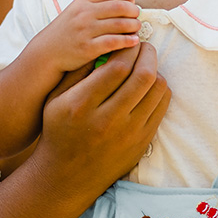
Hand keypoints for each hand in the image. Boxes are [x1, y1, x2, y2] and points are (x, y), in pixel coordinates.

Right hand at [36, 43, 169, 196]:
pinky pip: (162, 108)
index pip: (117, 67)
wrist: (67, 176)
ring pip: (157, 90)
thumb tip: (104, 46)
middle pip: (143, 76)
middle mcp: (108, 120)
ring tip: (146, 64)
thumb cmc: (58, 130)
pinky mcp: (142, 143)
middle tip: (143, 46)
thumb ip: (78, 70)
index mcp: (83, 105)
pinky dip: (159, 90)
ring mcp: (129, 134)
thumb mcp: (56, 98)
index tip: (128, 41)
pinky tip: (148, 85)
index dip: (128, 48)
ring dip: (155, 70)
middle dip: (147, 54)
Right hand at [40, 0, 140, 72]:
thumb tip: (123, 1)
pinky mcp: (88, 48)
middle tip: (137, 15)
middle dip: (133, 10)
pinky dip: (128, 41)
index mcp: (82, 1)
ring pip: (120, 24)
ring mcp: (85, 31)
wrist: (46, 52)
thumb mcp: (75, 11)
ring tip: (137, 27)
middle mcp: (84, 13)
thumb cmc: (66, 31)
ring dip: (134, 25)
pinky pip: (114, 42)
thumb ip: (94, 4)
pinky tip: (134, 41)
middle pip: (119, 6)